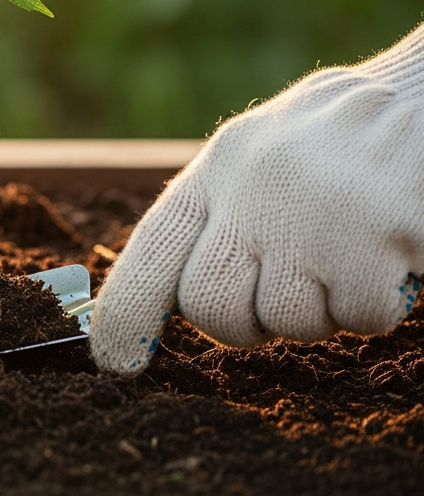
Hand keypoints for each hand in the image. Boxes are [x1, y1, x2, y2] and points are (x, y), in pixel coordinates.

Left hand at [90, 25, 423, 374]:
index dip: (126, 310)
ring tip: (348, 255)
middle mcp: (253, 188)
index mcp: (221, 165)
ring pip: (287, 322)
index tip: (114, 361)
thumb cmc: (344, 143)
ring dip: (322, 310)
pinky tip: (390, 252)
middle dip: (242, 325)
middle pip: (211, 307)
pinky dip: (379, 302)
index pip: (154, 248)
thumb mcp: (261, 157)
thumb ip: (219, 217)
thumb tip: (170, 302)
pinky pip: (360, 318)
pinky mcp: (373, 239)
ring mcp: (311, 215)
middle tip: (285, 294)